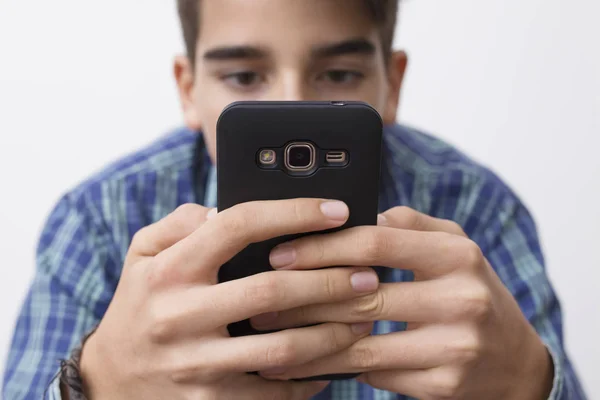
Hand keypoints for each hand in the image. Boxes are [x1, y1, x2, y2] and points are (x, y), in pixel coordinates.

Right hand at [79, 199, 378, 399]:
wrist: (110, 380)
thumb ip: (180, 222)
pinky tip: (334, 362)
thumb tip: (222, 209)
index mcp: (169, 269)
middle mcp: (179, 315)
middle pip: (272, 290)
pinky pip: (272, 392)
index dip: (292, 212)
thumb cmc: (138, 304)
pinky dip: (310, 379)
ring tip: (365, 319)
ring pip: (281, 349)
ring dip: (332, 333)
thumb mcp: (143, 254)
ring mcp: (195, 364)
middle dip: (330, 279)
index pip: (238, 226)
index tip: (336, 211)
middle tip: (368, 273)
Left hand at [252, 206, 553, 399]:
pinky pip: (374, 374)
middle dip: (301, 297)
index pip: (375, 242)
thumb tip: (353, 215)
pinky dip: (335, 368)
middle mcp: (460, 299)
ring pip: (360, 343)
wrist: (515, 364)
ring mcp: (454, 347)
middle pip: (360, 294)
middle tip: (260, 298)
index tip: (280, 252)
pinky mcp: (443, 385)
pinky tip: (304, 365)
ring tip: (268, 337)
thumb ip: (409, 225)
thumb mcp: (454, 248)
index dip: (322, 246)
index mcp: (456, 255)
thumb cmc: (472, 293)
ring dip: (306, 341)